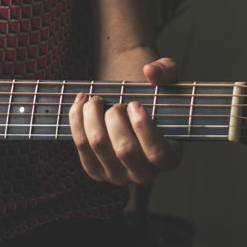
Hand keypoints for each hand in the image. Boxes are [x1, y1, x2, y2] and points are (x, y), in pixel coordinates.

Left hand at [68, 58, 182, 184]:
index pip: (158, 154)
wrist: (126, 107)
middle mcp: (145, 174)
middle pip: (124, 149)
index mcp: (169, 157)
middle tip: (116, 104)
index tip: (135, 104)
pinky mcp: (95, 171)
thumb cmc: (150, 96)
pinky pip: (81, 144)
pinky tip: (82, 103)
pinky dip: (77, 118)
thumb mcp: (166, 79)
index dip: (144, 128)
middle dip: (115, 117)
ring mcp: (118, 176)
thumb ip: (165, 70)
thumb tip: (151, 71)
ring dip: (93, 114)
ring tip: (97, 99)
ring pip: (98, 144)